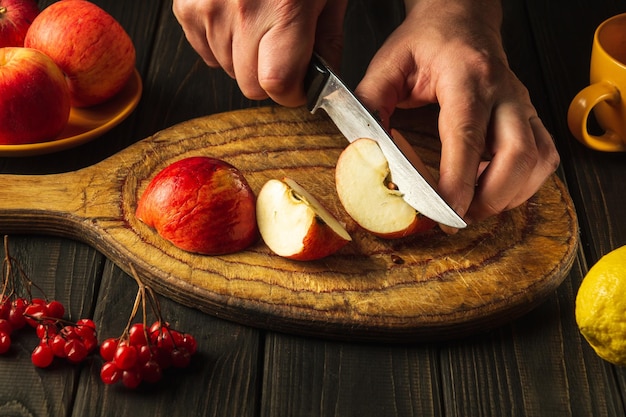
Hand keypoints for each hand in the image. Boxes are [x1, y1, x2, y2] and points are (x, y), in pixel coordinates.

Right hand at [172, 0, 347, 106]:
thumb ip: (327, 39)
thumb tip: (321, 78)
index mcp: (284, 10)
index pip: (277, 84)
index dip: (292, 92)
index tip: (299, 85)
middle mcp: (241, 13)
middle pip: (249, 85)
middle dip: (270, 78)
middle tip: (282, 52)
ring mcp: (207, 9)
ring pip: (227, 70)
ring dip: (245, 60)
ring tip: (260, 24)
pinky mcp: (187, 6)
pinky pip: (205, 51)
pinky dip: (222, 44)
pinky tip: (237, 19)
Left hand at [355, 0, 559, 229]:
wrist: (462, 18)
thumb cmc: (428, 40)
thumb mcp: (389, 63)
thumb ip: (371, 102)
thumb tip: (363, 148)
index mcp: (466, 76)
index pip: (468, 135)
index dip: (460, 179)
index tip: (447, 211)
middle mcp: (503, 91)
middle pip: (517, 154)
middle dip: (491, 198)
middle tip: (458, 219)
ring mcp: (521, 103)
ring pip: (537, 160)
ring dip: (509, 195)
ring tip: (474, 208)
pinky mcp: (529, 114)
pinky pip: (544, 156)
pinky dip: (524, 183)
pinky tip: (497, 189)